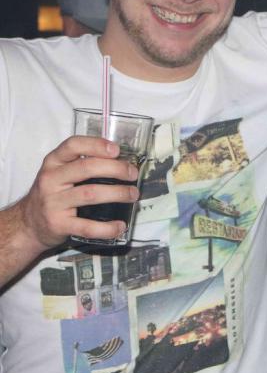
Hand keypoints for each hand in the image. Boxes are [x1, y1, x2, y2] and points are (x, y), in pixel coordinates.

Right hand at [18, 136, 139, 250]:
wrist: (28, 224)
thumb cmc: (53, 193)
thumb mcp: (60, 172)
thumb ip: (83, 163)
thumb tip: (122, 161)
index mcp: (53, 162)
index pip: (73, 145)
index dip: (96, 145)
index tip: (116, 150)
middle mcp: (50, 179)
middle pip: (87, 168)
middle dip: (116, 169)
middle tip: (133, 174)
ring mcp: (53, 203)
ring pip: (90, 194)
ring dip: (118, 193)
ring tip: (133, 195)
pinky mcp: (58, 224)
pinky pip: (86, 226)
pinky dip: (106, 227)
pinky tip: (120, 226)